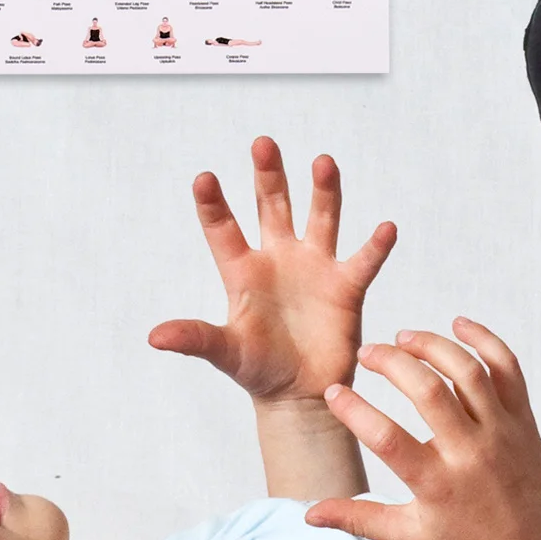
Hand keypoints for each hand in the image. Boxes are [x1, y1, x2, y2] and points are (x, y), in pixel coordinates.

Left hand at [148, 136, 396, 405]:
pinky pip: (363, 261)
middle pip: (272, 207)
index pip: (223, 229)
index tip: (203, 177)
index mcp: (242, 271)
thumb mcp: (224, 352)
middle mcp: (279, 258)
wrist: (299, 395)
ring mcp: (314, 268)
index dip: (213, 203)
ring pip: (320, 219)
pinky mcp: (345, 287)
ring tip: (322, 162)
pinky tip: (386, 228)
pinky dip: (376, 246)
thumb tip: (154, 337)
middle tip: (262, 143)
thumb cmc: (257, 369)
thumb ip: (195, 339)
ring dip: (322, 191)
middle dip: (269, 176)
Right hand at [304, 320, 540, 539]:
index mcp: (437, 484)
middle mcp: (471, 454)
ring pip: (468, 372)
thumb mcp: (408, 535)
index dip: (355, 411)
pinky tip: (457, 325)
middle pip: (429, 392)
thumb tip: (307, 514)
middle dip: (392, 363)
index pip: (388, 440)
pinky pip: (508, 368)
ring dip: (432, 346)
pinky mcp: (523, 419)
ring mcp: (502, 433)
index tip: (333, 391)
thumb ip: (357, 518)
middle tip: (368, 352)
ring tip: (403, 338)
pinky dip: (485, 340)